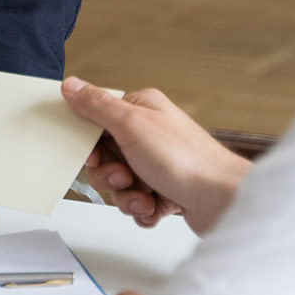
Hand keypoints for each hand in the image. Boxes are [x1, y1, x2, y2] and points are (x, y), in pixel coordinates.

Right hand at [63, 78, 251, 235]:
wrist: (223, 200)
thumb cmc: (186, 159)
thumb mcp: (131, 124)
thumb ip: (97, 105)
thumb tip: (72, 85)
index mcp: (142, 110)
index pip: (98, 122)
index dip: (92, 145)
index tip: (94, 156)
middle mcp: (151, 135)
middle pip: (106, 158)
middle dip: (111, 176)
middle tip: (125, 177)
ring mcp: (158, 165)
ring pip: (120, 185)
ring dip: (127, 197)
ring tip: (146, 197)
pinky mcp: (166, 191)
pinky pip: (137, 203)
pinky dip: (143, 210)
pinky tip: (156, 207)